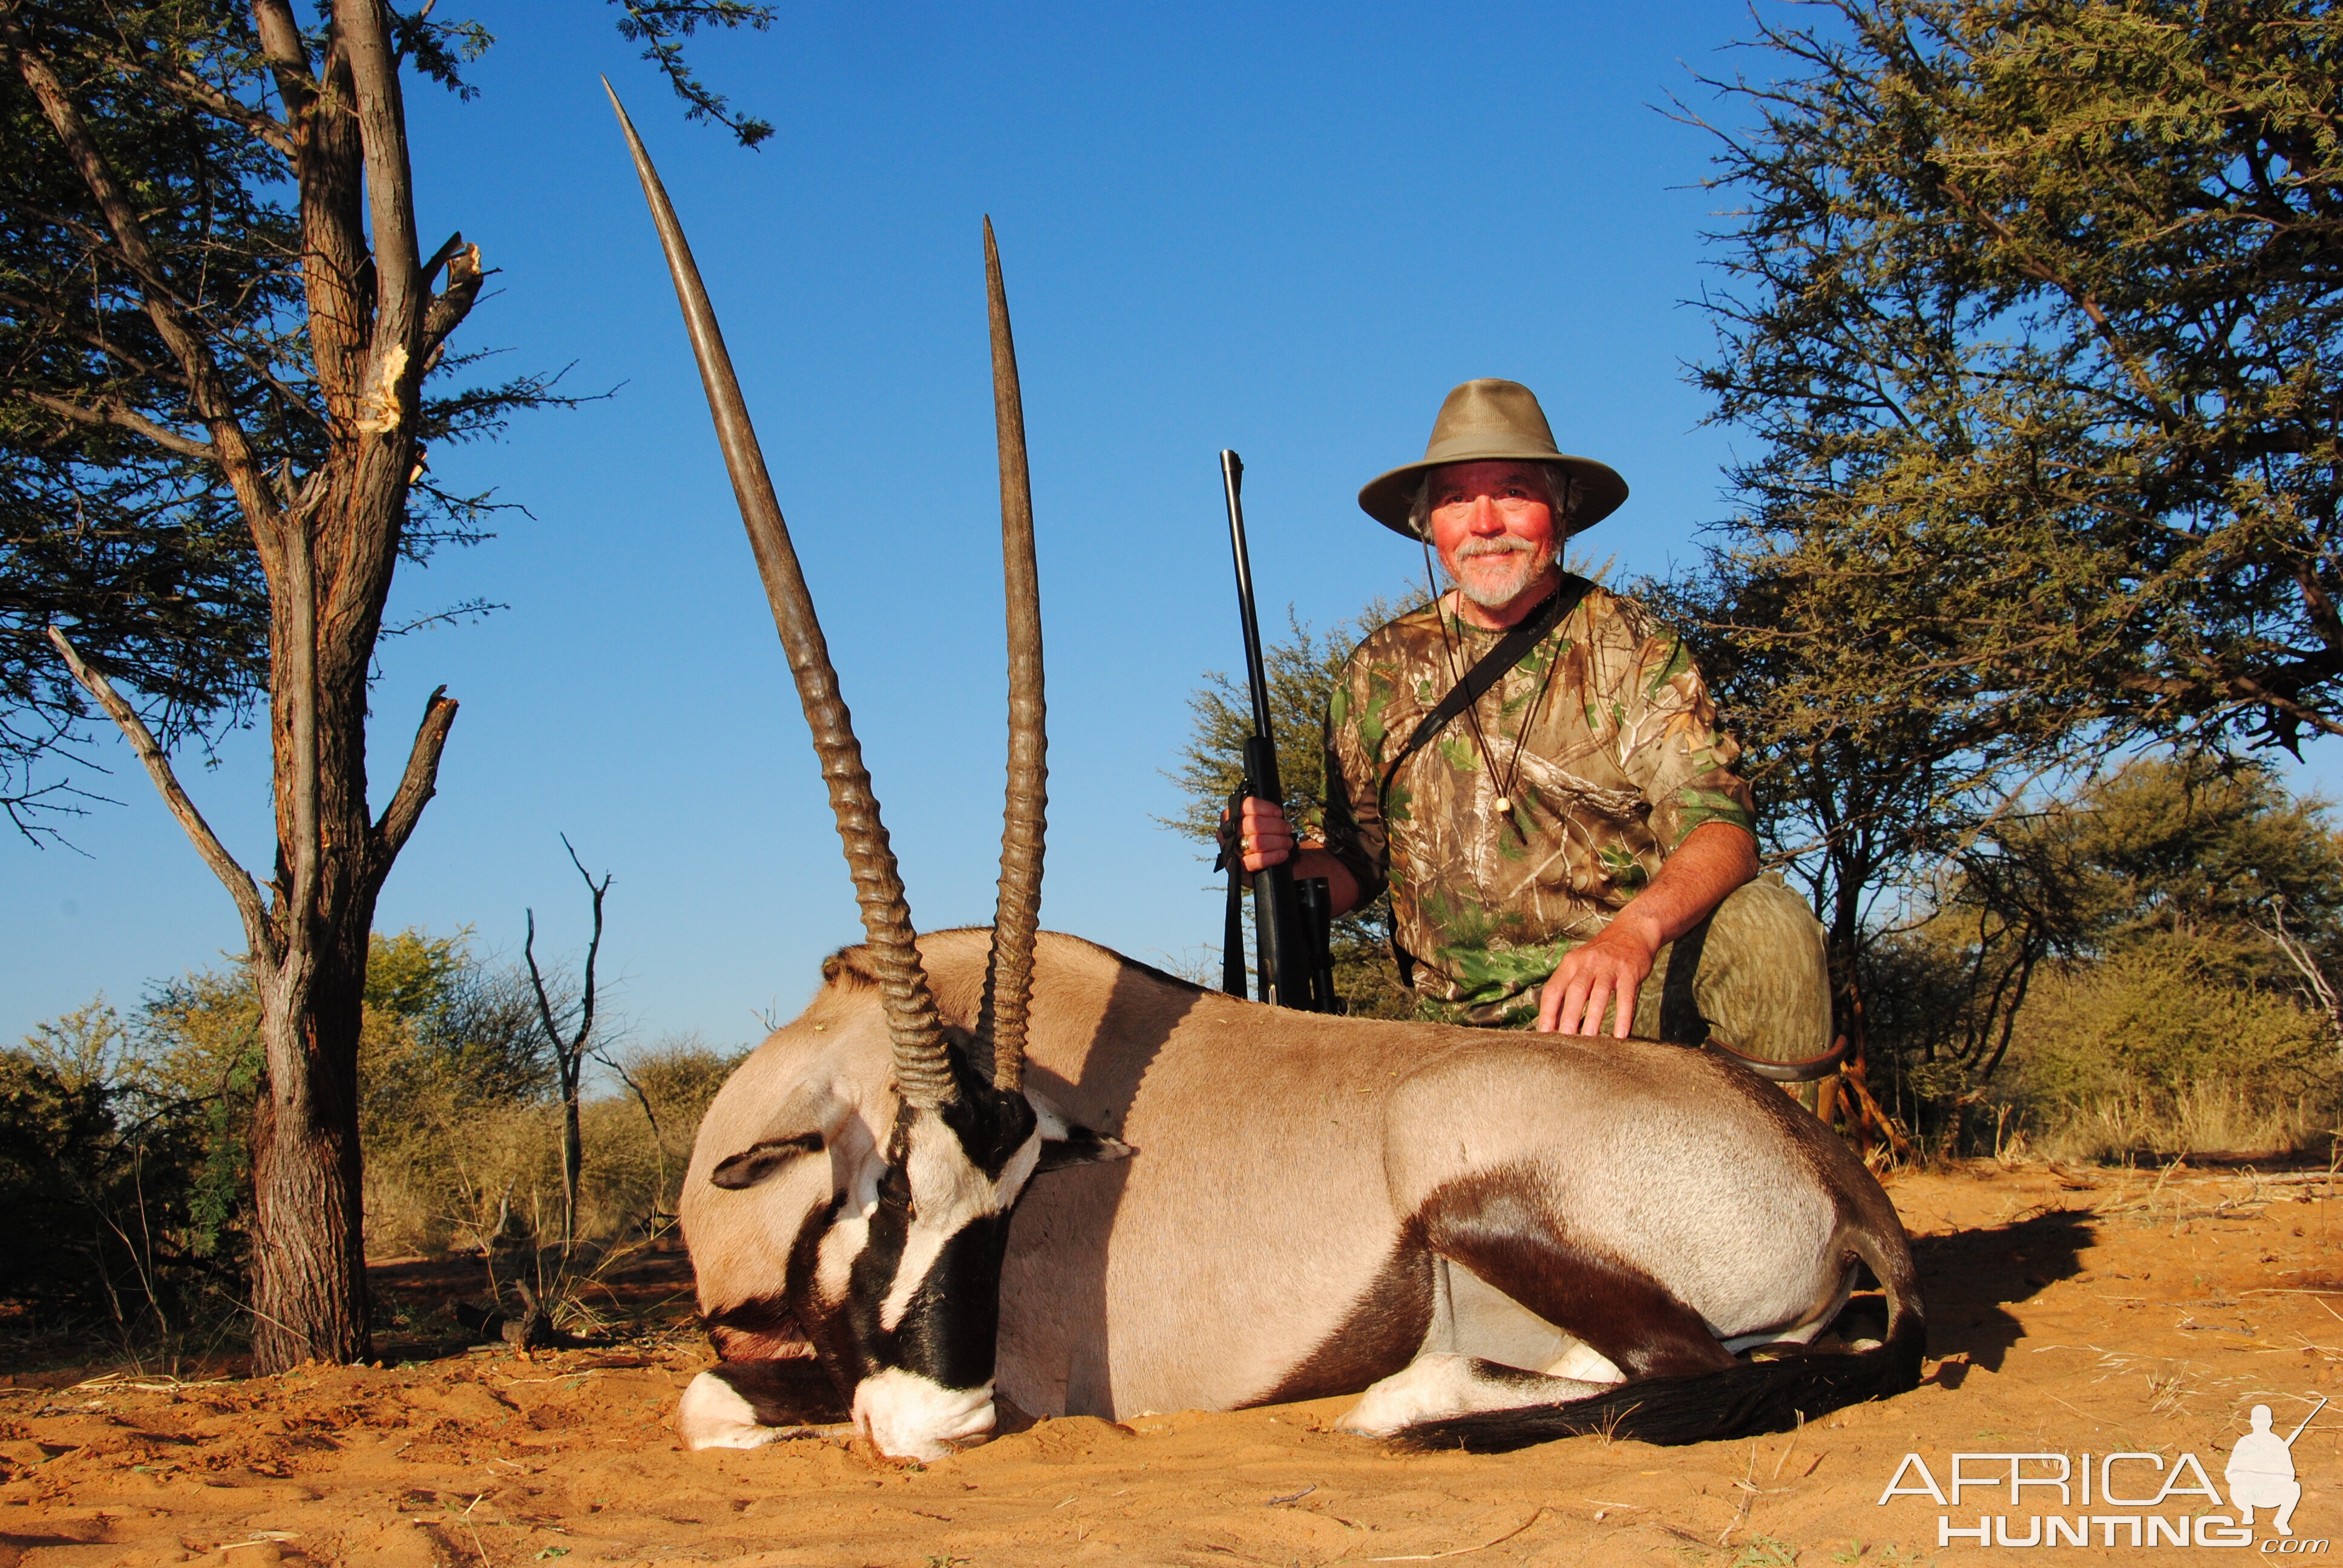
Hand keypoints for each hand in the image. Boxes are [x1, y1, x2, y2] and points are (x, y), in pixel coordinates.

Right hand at [1219, 796, 1295, 872]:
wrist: (1261, 867)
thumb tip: (1277, 814)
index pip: (1247, 806)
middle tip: (1287, 830)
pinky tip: (1283, 854)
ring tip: (1288, 843)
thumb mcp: (1261, 823)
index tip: (1279, 813)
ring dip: (1278, 841)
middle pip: (1253, 823)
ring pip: (1256, 841)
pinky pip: (1257, 860)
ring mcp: (1230, 851)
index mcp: (1230, 816)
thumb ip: (1264, 816)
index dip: (1266, 808)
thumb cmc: (1262, 839)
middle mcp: (1226, 832)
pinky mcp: (1238, 868)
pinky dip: (1273, 856)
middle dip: (1276, 826)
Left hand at [1538, 917, 1661, 1038]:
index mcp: (1570, 963)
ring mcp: (1609, 967)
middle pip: (1574, 991)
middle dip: (1568, 1016)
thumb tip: (1554, 1020)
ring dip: (1593, 1017)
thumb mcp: (1580, 964)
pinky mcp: (1629, 972)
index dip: (1547, 1012)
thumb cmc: (1601, 956)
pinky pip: (1626, 996)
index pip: (1553, 990)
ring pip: (1599, 993)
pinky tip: (1621, 1034)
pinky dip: (1623, 1016)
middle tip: (1564, 1040)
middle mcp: (1587, 963)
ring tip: (1589, 1038)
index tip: (1544, 1034)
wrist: (1632, 931)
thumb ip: (1567, 987)